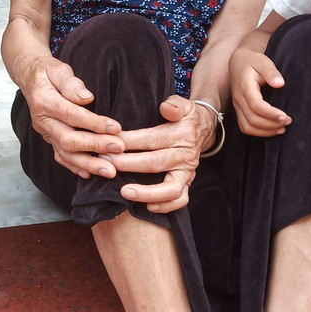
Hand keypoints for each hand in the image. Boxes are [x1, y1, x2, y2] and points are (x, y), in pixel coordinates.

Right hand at [21, 55, 122, 178]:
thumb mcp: (58, 69)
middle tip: (118, 149)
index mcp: (43, 101)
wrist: (31, 78)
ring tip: (110, 170)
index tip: (116, 128)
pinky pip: (61, 157)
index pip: (71, 115)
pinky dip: (75, 167)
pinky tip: (91, 174)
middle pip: (68, 139)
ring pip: (65, 154)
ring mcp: (45, 133)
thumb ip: (71, 83)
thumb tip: (86, 98)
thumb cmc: (48, 72)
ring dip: (88, 164)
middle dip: (95, 146)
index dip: (94, 123)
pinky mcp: (49, 140)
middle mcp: (42, 121)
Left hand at [103, 97, 214, 212]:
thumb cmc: (185, 116)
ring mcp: (187, 172)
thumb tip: (166, 107)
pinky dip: (166, 206)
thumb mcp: (183, 104)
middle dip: (129, 165)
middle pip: (156, 163)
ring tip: (124, 192)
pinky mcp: (188, 183)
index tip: (110, 142)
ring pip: (171, 188)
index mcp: (181, 134)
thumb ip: (175, 104)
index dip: (130, 141)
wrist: (204, 128)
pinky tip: (147, 207)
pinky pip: (180, 199)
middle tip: (106, 163)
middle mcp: (184, 155)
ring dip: (147, 193)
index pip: (152, 139)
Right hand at [229, 46, 290, 136]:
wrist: (238, 62)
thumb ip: (271, 72)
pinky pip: (245, 127)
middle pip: (252, 119)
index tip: (286, 116)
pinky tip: (272, 129)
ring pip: (247, 126)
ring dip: (265, 131)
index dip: (270, 114)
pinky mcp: (239, 110)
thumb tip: (280, 84)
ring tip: (282, 128)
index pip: (256, 105)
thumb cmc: (253, 62)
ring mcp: (237, 106)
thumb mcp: (263, 62)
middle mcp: (238, 99)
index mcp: (245, 87)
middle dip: (271, 124)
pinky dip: (258, 132)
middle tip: (288, 121)